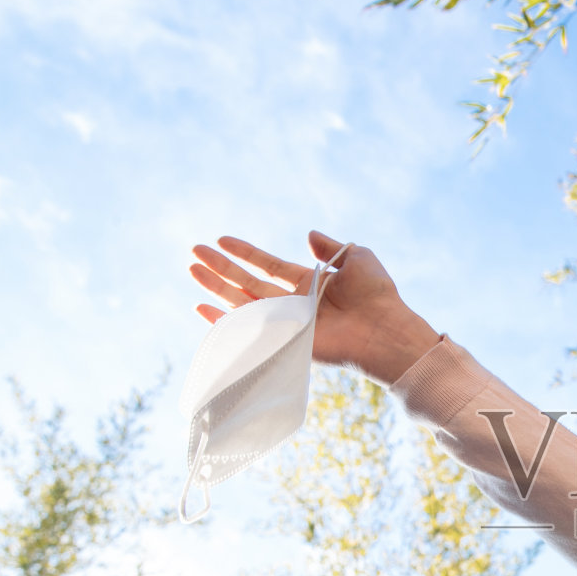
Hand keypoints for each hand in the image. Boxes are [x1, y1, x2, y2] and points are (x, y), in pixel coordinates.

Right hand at [188, 230, 440, 382]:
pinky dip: (224, 322)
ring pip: (242, 302)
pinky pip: (249, 330)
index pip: (267, 265)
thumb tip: (308, 235)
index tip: (221, 240)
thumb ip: (330, 247)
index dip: (244, 253)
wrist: (384, 327)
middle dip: (220, 268)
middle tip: (194, 253)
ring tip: (192, 269)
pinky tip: (202, 309)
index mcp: (309, 283)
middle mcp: (294, 303)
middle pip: (247, 283)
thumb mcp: (357, 257)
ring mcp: (287, 322)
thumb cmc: (377, 294)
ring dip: (216, 286)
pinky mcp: (284, 340)